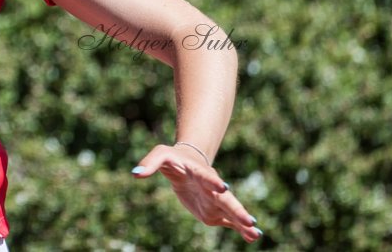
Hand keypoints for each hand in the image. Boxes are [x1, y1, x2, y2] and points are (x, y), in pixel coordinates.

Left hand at [131, 144, 261, 242]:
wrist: (186, 163)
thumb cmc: (173, 158)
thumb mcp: (160, 155)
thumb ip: (150, 163)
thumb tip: (135, 173)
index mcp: (200, 172)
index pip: (206, 177)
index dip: (213, 182)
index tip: (223, 187)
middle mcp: (212, 187)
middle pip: (225, 199)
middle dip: (236, 209)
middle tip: (249, 220)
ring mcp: (215, 200)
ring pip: (231, 212)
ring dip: (242, 222)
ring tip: (256, 233)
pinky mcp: (214, 212)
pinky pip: (228, 221)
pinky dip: (239, 229)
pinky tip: (252, 237)